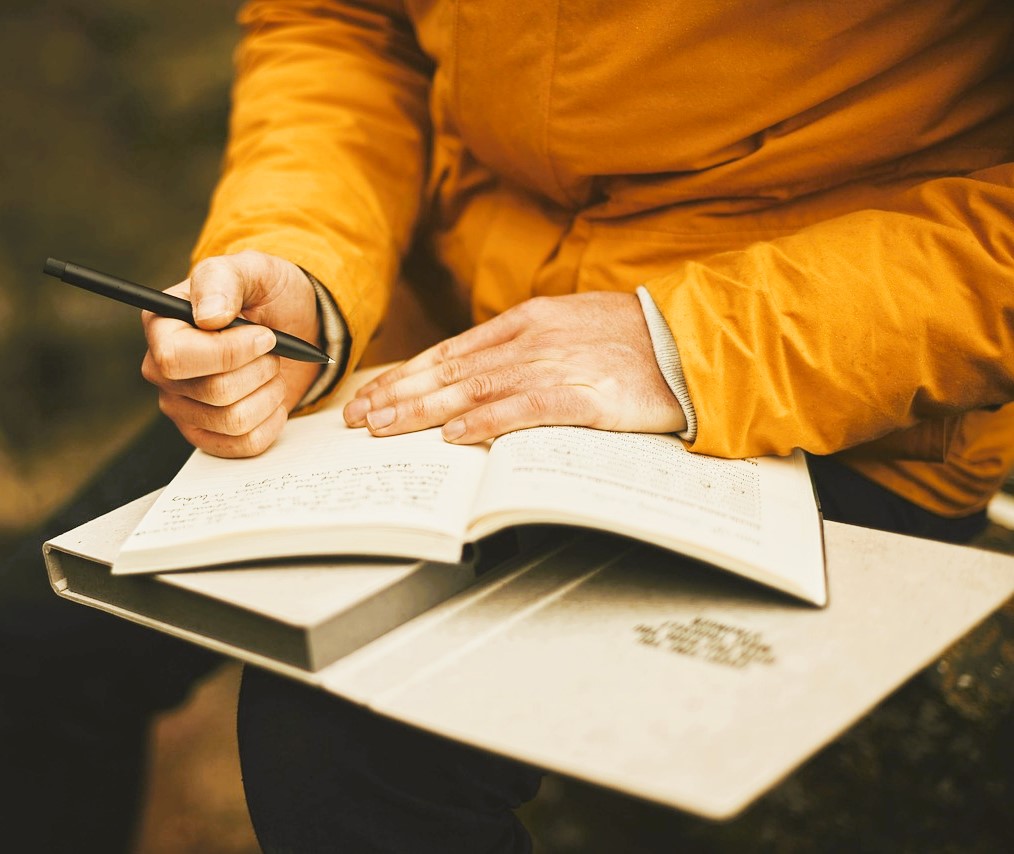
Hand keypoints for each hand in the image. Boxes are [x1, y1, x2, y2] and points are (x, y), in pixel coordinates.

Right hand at [141, 250, 322, 456]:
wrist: (294, 326)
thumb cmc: (266, 295)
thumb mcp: (252, 270)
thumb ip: (224, 280)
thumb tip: (208, 316)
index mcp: (162, 326)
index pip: (175, 359)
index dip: (228, 353)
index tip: (264, 335)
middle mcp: (163, 370)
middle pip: (214, 392)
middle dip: (259, 370)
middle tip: (272, 350)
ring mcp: (182, 406)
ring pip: (234, 421)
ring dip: (269, 393)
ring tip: (271, 371)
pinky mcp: (208, 434)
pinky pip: (245, 444)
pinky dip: (272, 421)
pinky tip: (271, 397)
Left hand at [343, 292, 686, 441]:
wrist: (690, 340)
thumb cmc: (632, 339)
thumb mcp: (569, 326)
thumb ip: (523, 346)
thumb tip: (476, 372)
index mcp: (527, 322)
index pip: (450, 352)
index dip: (406, 375)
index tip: (372, 395)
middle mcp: (532, 340)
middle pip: (451, 371)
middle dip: (398, 395)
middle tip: (358, 418)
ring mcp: (557, 366)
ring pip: (475, 390)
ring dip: (424, 410)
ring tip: (385, 428)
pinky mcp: (585, 396)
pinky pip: (525, 410)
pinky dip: (486, 422)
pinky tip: (454, 435)